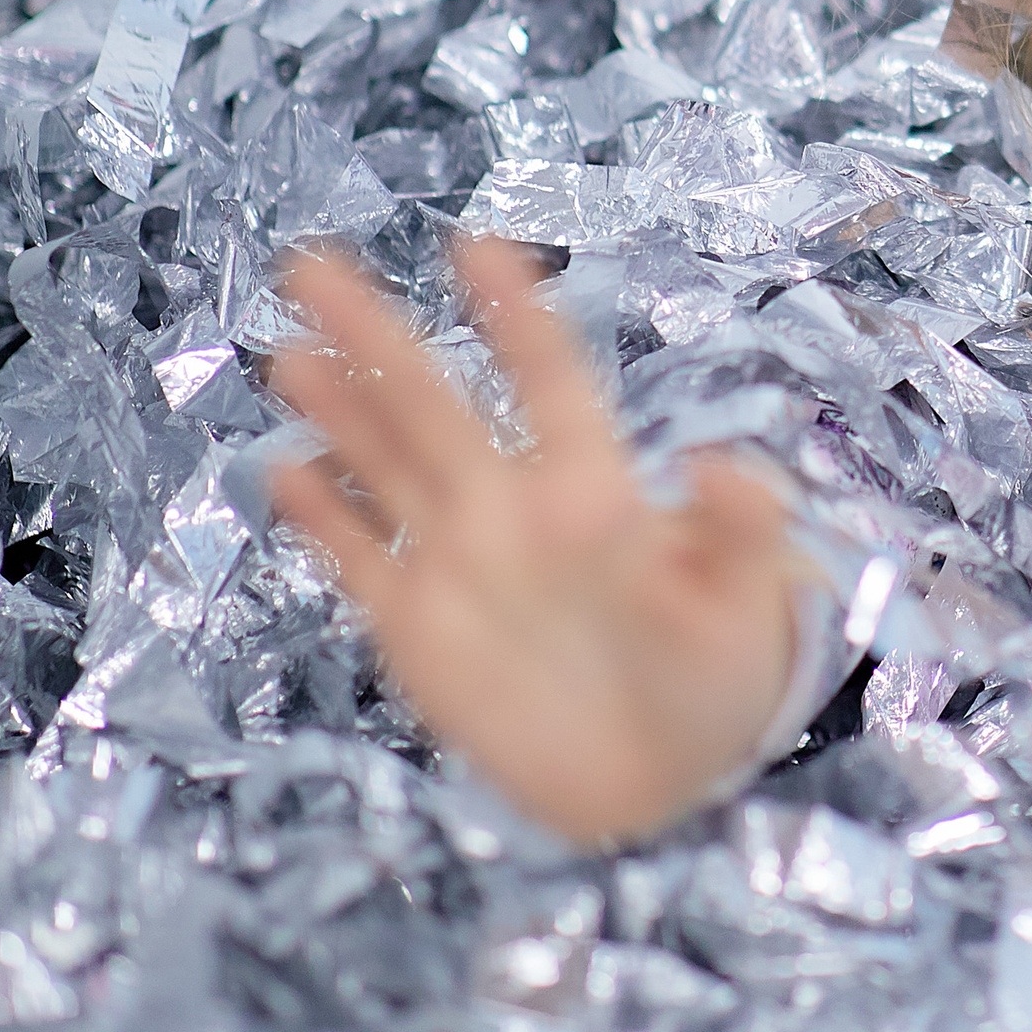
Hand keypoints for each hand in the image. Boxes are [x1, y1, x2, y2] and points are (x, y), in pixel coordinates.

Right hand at [269, 238, 813, 843]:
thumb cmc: (718, 677)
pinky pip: (361, 558)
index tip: (477, 248)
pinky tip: (286, 469)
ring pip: (386, 465)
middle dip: (377, 336)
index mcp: (593, 492)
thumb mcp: (746, 607)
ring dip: (339, 409)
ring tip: (289, 350)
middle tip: (315, 266)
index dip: (514, 318)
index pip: (547, 382)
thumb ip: (741, 537)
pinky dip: (322, 517)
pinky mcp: (419, 627)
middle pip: (435, 406)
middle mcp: (514, 510)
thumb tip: (734, 466)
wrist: (666, 783)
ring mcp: (460, 564)